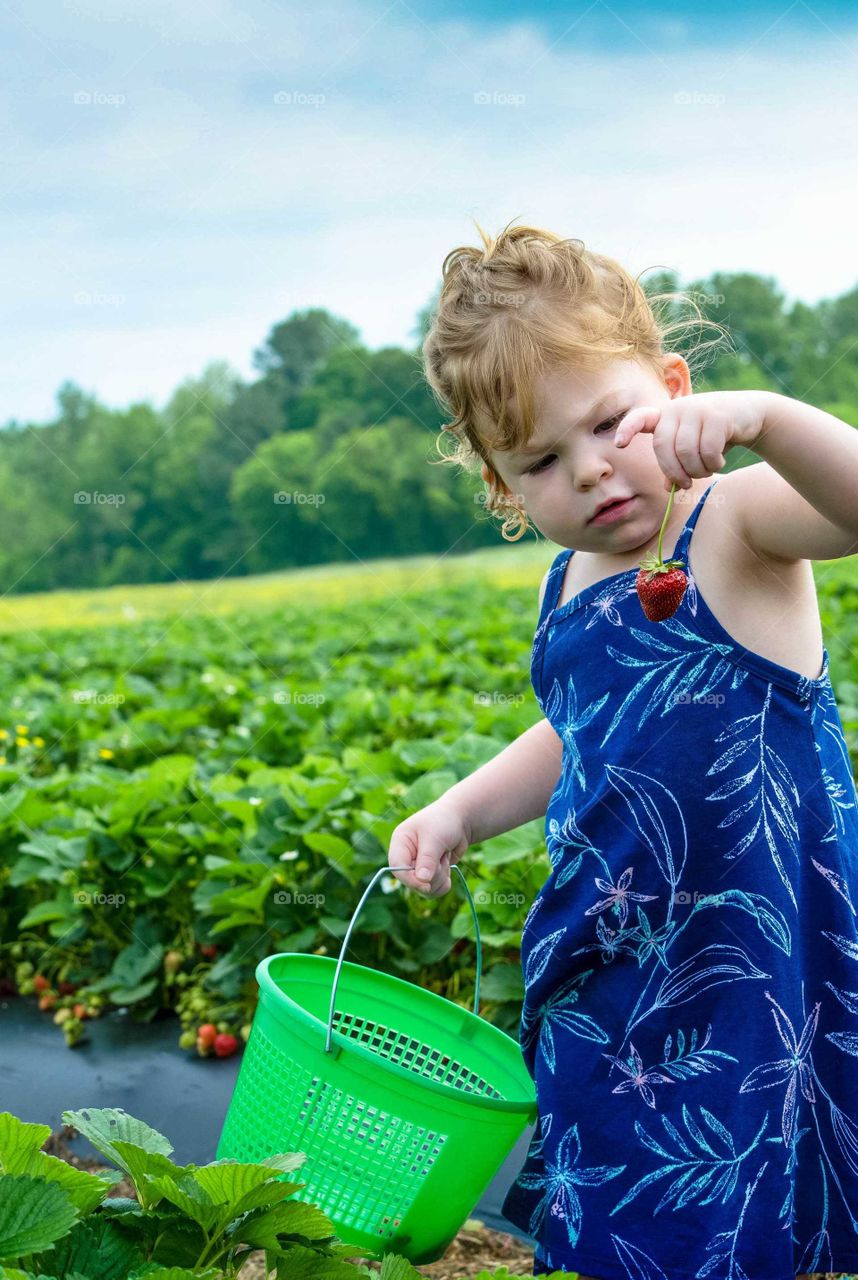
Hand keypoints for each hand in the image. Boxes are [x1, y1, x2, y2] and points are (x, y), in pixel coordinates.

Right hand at [387, 800, 471, 897]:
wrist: (461, 821)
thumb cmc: (444, 822)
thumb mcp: (435, 838)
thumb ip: (427, 859)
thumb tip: (422, 880)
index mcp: (400, 843)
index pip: (397, 867)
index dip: (410, 879)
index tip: (427, 884)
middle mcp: (406, 857)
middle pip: (412, 881)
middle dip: (432, 874)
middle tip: (442, 857)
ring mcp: (417, 867)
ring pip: (424, 888)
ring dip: (440, 877)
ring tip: (444, 857)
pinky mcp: (429, 874)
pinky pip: (434, 890)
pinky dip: (444, 883)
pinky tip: (447, 866)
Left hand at [613, 390, 767, 491]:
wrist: (748, 414)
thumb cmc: (712, 435)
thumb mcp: (691, 448)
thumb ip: (676, 466)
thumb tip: (667, 488)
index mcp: (664, 415)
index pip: (639, 417)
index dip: (627, 429)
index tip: (619, 444)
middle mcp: (676, 408)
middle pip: (662, 447)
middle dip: (673, 472)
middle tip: (686, 485)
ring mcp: (696, 409)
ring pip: (685, 452)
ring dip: (697, 471)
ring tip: (706, 471)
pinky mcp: (717, 415)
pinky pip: (708, 451)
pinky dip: (713, 464)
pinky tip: (719, 462)